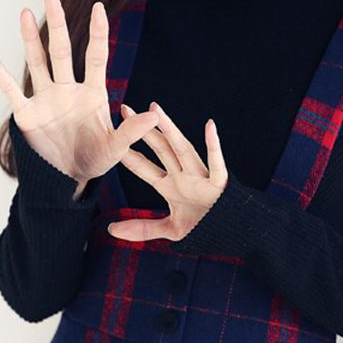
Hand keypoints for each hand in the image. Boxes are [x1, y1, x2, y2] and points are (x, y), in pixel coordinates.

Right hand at [0, 0, 158, 192]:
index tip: (98, 8)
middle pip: (62, 51)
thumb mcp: (117, 148)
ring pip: (38, 62)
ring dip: (31, 39)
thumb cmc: (97, 159)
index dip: (97, 33)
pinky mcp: (27, 113)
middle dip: (58, 25)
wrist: (70, 178)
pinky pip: (9, 87)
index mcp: (93, 95)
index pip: (96, 57)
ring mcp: (47, 99)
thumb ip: (132, 130)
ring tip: (26, 13)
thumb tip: (154, 116)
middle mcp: (69, 90)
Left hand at [107, 101, 228, 241]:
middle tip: (126, 109)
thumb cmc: (204, 227)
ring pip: (184, 150)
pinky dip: (214, 146)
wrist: (231, 233)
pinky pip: (216, 163)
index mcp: (170, 186)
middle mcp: (183, 177)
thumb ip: (142, 229)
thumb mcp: (170, 229)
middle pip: (161, 150)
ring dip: (170, 131)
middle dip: (144, 131)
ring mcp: (201, 178)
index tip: (112, 134)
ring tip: (156, 111)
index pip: (144, 167)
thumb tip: (111, 229)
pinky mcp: (220, 184)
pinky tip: (209, 126)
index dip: (128, 153)